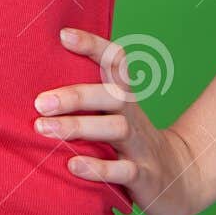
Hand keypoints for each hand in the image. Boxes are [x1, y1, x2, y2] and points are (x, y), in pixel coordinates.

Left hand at [33, 27, 211, 214]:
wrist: (179, 179)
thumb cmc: (131, 143)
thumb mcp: (115, 116)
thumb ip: (88, 99)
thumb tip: (35, 83)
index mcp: (125, 98)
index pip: (115, 62)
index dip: (93, 45)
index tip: (63, 35)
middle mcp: (133, 116)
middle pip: (111, 95)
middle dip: (74, 96)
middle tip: (39, 102)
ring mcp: (141, 145)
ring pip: (115, 128)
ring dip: (77, 127)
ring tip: (43, 128)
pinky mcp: (145, 176)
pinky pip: (124, 170)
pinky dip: (97, 168)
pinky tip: (72, 165)